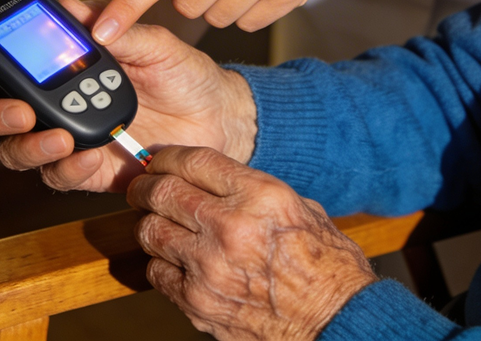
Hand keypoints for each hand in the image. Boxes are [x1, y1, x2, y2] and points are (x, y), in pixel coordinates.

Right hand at [0, 0, 256, 192]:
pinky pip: (59, 176)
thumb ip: (114, 27)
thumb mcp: (153, 42)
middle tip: (18, 110)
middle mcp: (52, 102)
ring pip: (15, 152)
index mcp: (59, 65)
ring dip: (26, 146)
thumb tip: (72, 6)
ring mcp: (66, 138)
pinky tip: (87, 155)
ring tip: (58, 136)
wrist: (216, 115)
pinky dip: (67, 167)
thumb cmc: (181, 71)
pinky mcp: (88, 171)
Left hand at [128, 146, 375, 340]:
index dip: (168, 157)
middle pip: (163, 192)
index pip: (193, 161)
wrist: (338, 322)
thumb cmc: (327, 265)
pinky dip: (160, 264)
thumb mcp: (300, 207)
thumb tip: (217, 179)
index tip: (160, 161)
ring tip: (156, 223)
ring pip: (151, 232)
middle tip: (142, 188)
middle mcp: (230, 226)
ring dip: (151, 224)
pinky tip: (173, 260)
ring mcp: (210, 268)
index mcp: (258, 195)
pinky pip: (157, 273)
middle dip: (146, 187)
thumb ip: (254, 189)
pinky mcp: (199, 303)